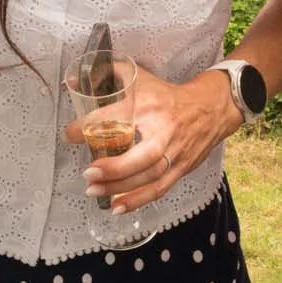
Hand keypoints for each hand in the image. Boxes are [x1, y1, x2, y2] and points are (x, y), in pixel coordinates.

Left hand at [66, 66, 239, 211]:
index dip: (92, 126)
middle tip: (87, 173)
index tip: (71, 133)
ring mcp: (175, 152)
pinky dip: (138, 200)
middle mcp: (164, 130)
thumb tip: (75, 82)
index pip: (118, 116)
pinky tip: (118, 207)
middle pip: (142, 156)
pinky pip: (159, 189)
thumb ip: (108, 74)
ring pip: (150, 177)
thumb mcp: (141, 77)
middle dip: (114, 168)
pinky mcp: (181, 168)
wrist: (211, 107)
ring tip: (93, 191)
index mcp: (150, 105)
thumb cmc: (167, 95)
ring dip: (120, 188)